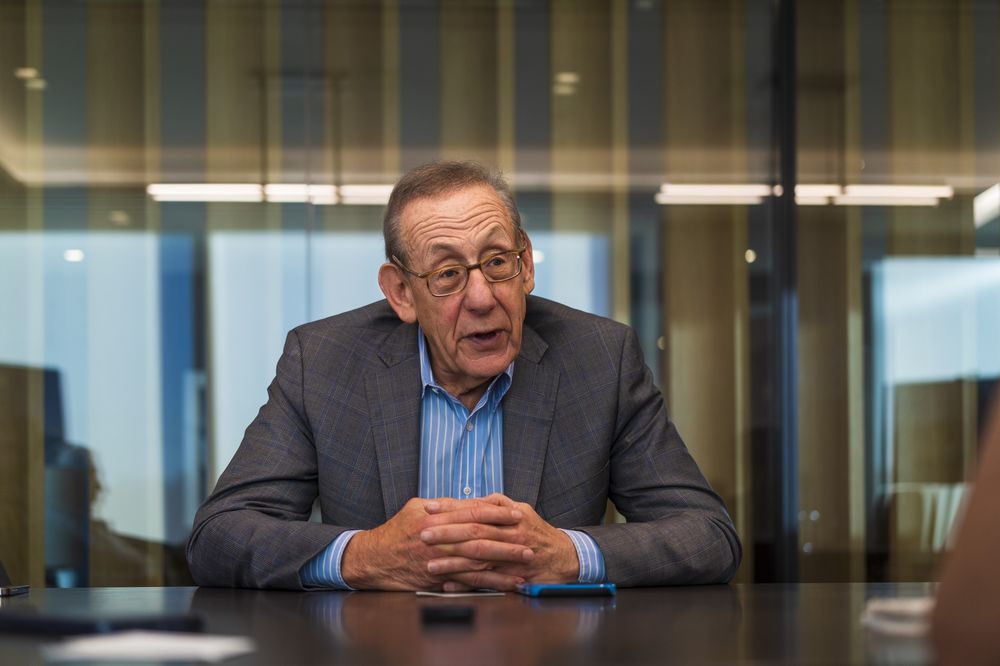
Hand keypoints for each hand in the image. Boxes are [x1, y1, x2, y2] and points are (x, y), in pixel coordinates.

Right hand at [340, 497, 531, 589]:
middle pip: (480, 538)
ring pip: (478, 561)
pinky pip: (469, 582)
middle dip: (507, 539)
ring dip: (504, 562)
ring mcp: (438, 561)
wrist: (373, 559)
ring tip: (525, 562)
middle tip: (529, 540)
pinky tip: (508, 583)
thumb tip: (469, 501)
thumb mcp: (416, 508)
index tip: (517, 514)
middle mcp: (438, 539)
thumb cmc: (396, 531)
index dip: (497, 513)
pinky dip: (491, 583)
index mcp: (435, 517)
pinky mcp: (438, 580)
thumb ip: (443, 505)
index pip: (472, 512)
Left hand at [421, 493, 579, 590]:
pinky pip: (486, 582)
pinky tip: (448, 585)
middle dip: (447, 533)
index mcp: (511, 515)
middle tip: (422, 534)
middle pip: (475, 532)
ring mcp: (512, 557)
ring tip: (429, 564)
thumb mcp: (522, 510)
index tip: (428, 507)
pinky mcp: (514, 578)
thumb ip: (497, 503)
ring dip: (452, 562)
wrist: (565, 557)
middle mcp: (512, 534)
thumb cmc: (538, 532)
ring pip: (479, 559)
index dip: (451, 508)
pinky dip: (466, 584)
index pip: (476, 509)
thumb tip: (473, 499)